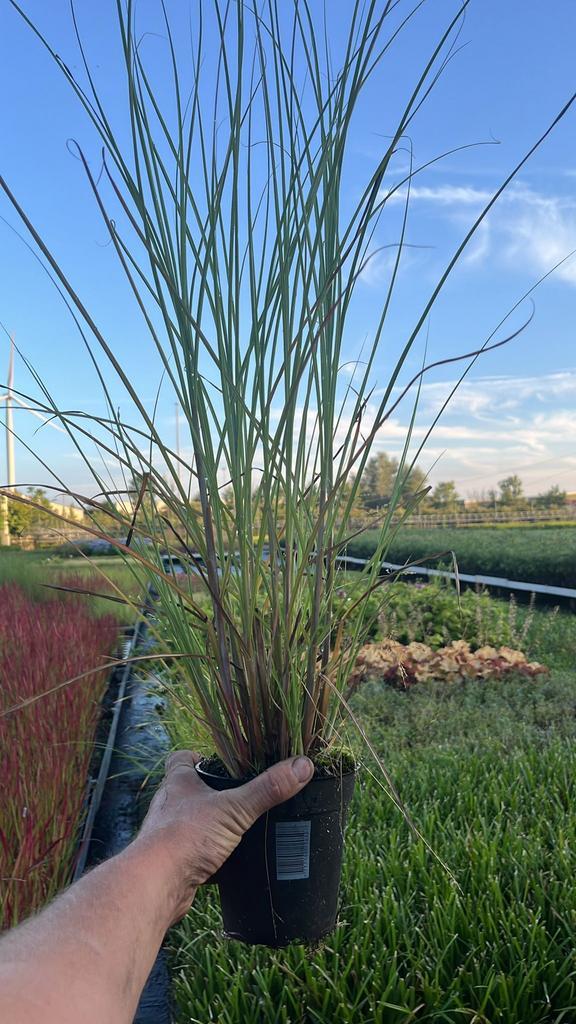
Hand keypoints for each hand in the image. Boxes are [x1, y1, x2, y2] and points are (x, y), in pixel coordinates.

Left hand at [135, 750, 313, 922]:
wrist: (156, 884)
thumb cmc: (186, 836)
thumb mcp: (235, 809)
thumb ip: (268, 789)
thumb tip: (302, 765)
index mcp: (179, 783)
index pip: (182, 758)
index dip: (197, 756)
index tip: (218, 760)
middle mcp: (169, 805)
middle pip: (188, 790)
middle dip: (210, 792)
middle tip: (238, 795)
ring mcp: (168, 834)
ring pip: (191, 823)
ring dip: (209, 825)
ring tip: (237, 828)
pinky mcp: (173, 862)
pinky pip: (193, 853)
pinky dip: (208, 856)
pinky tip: (227, 862)